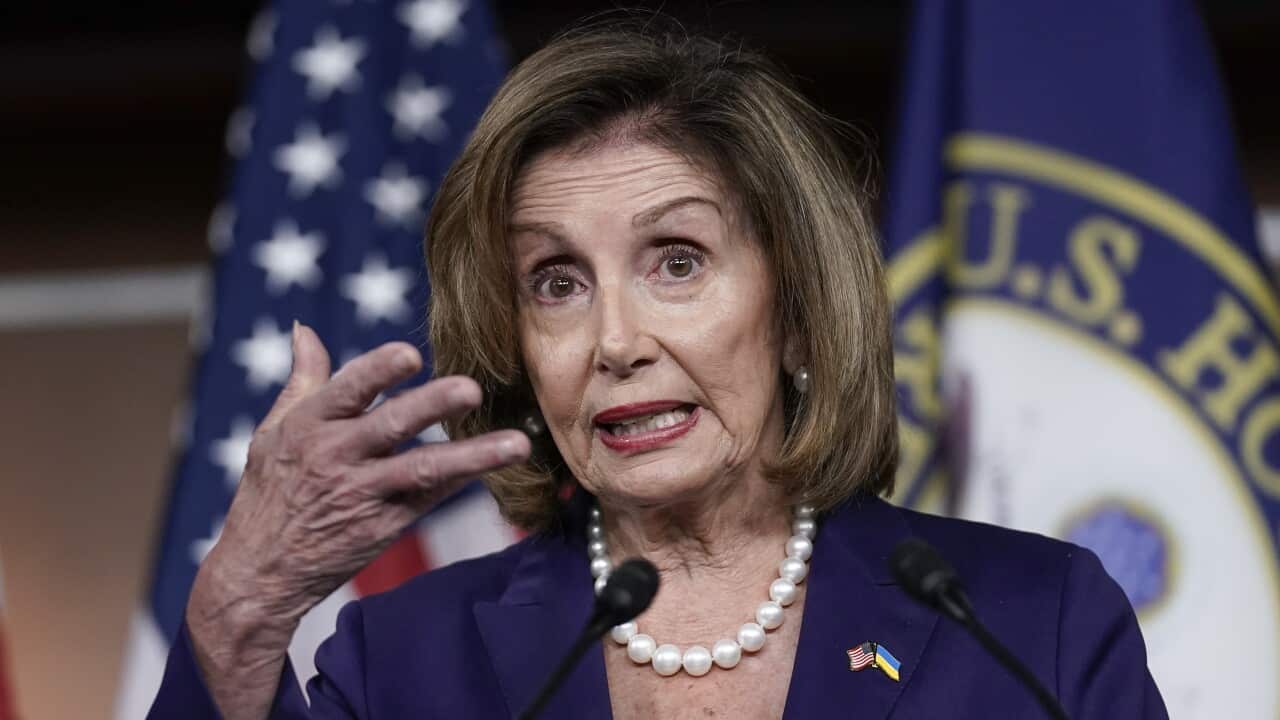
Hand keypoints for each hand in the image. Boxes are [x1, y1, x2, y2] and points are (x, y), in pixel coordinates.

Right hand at [185, 322, 529, 718]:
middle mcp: (336, 457)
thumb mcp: (272, 432)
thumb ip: (302, 380)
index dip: (378, 371)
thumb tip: (305, 329)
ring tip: (515, 444)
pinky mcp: (383, 526)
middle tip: (472, 389)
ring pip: (423, 469)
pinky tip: (500, 466)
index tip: (411, 354)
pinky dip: (464, 481)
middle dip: (432, 406)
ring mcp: (362, 494)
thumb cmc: (269, 493)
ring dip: (472, 456)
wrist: (260, 573)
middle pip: (391, 425)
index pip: (346, 390)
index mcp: (308, 426)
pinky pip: (431, 498)